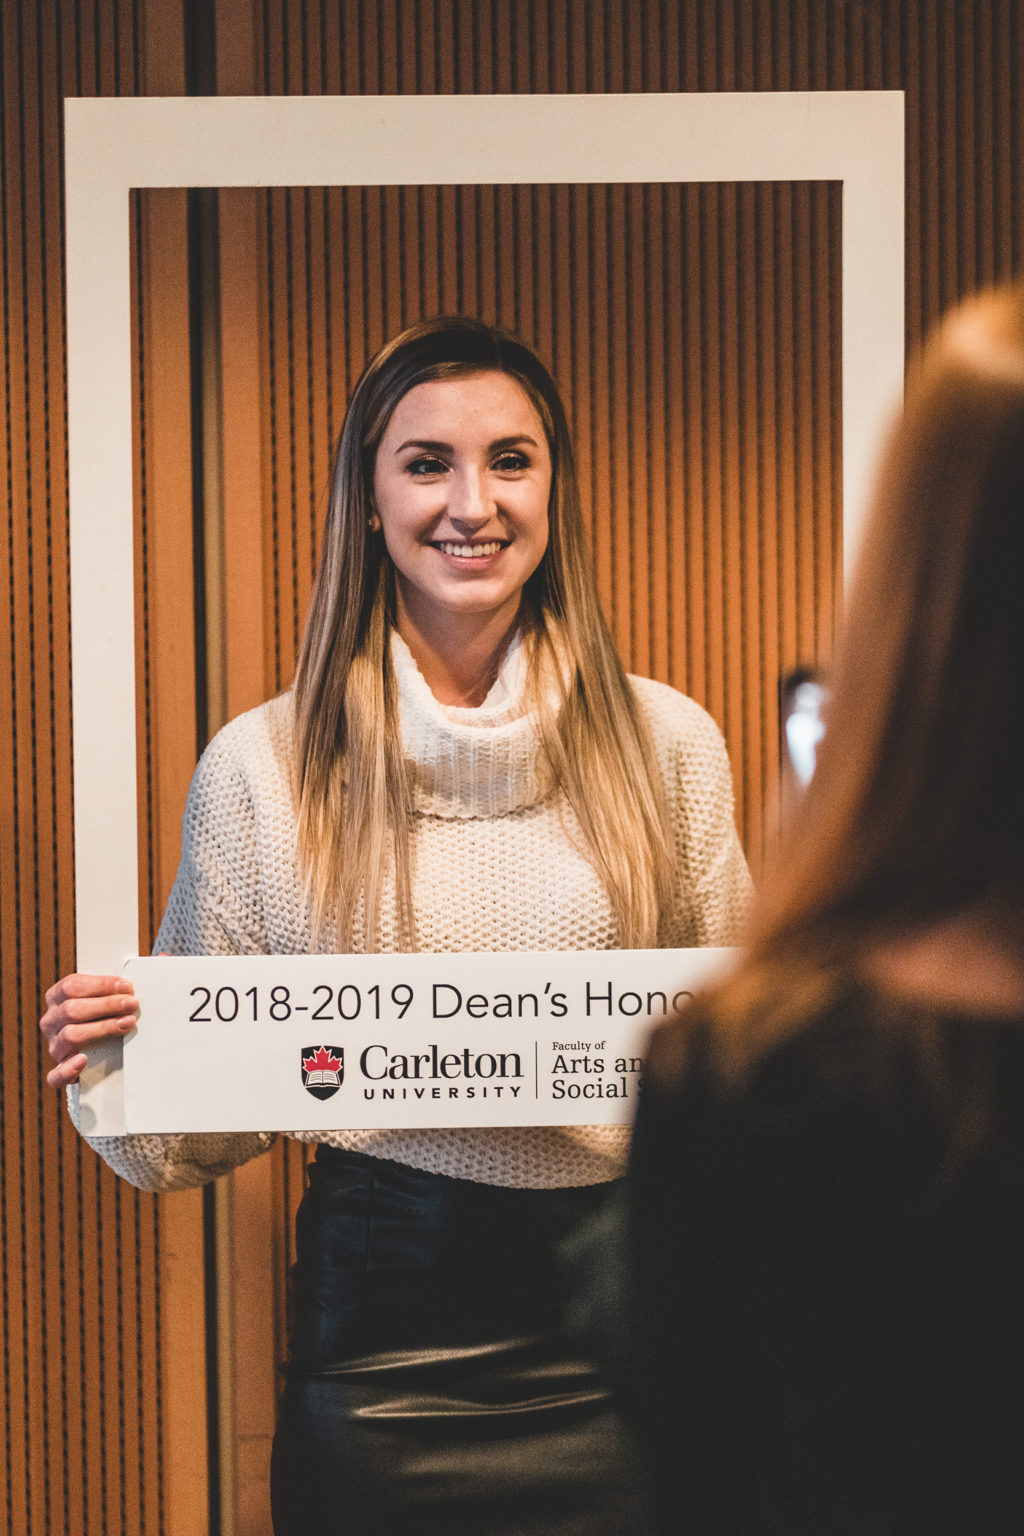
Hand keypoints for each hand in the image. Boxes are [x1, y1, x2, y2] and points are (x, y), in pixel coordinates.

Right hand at [40, 974, 139, 1088]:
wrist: (105, 1051)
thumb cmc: (109, 1014)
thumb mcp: (116, 994)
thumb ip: (132, 979)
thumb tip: (163, 959)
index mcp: (58, 997)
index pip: (71, 985)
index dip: (100, 985)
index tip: (128, 986)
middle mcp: (52, 1021)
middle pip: (72, 1009)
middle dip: (106, 1005)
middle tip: (133, 1004)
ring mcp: (55, 1046)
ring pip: (70, 1035)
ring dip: (101, 1028)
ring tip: (127, 1024)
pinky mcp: (60, 1072)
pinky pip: (55, 1075)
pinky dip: (68, 1069)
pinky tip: (84, 1061)